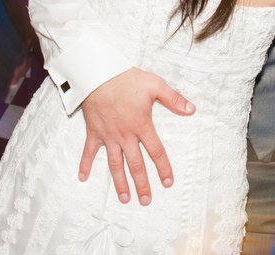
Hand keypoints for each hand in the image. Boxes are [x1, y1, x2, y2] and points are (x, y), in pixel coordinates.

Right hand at [79, 68, 194, 204]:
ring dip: (120, 182)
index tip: (168, 182)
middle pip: (136, 165)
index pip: (156, 152)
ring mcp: (108, 136)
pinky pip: (88, 152)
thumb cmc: (126, 79)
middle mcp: (125, 136)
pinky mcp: (94, 132)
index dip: (163, 168)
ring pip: (115, 164)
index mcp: (142, 126)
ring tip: (124, 197)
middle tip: (146, 200)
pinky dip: (85, 165)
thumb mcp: (155, 85)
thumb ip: (174, 99)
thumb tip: (191, 109)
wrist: (98, 74)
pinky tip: (83, 178)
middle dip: (142, 184)